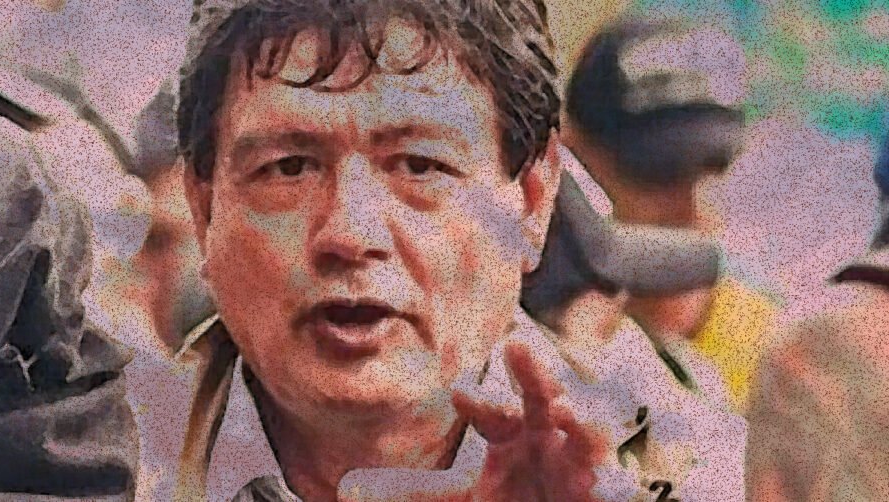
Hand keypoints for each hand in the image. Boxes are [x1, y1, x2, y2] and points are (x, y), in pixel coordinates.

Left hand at [337, 331, 607, 501]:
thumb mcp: (465, 500)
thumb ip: (416, 493)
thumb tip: (348, 488)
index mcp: (514, 432)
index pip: (494, 411)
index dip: (480, 402)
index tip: (460, 394)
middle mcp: (549, 439)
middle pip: (543, 397)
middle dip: (534, 373)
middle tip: (516, 345)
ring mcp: (581, 465)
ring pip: (588, 434)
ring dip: (581, 422)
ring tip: (567, 411)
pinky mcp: (606, 493)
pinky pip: (616, 484)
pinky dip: (613, 480)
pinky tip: (606, 481)